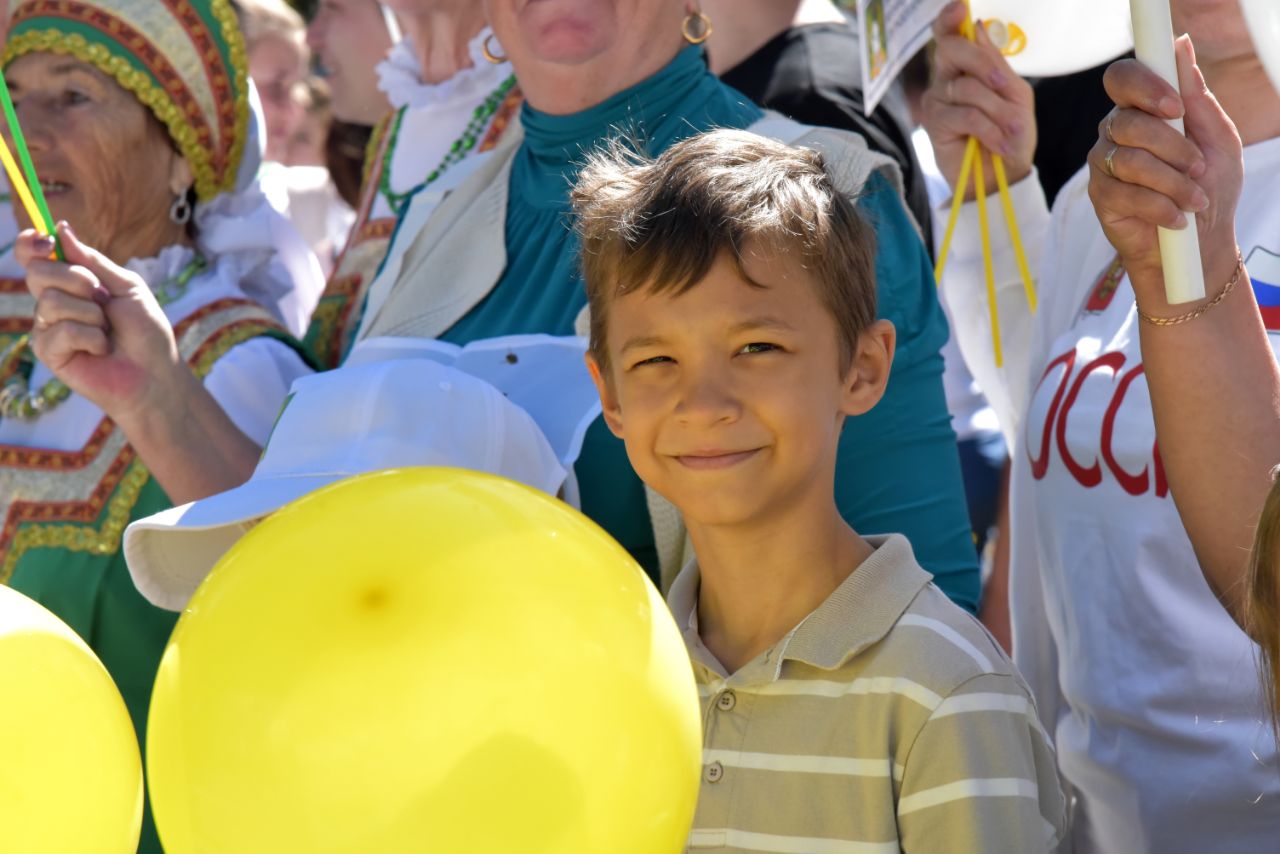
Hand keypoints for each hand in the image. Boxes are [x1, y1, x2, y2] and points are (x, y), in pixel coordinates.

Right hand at [15, 222, 185, 423]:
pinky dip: (90, 337)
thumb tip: (61, 229)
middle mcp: (53, 301)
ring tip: (107, 331)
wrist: (155, 373)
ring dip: (91, 314)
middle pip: (37, 272)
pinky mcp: (48, 351)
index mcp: (69, 282)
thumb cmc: (146, 332)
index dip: (30, 244)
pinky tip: (101, 349)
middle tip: (102, 298)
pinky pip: (61, 330)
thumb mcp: (127, 287)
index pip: (33, 256)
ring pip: (50, 301)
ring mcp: (47, 326)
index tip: (43, 239)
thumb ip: (93, 261)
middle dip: (77, 280)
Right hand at [921, 0, 1035, 197]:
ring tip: (1011, 132)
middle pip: (952, 49)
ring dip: (997, 111)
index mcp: (967, 66)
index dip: (949, 18)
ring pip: (967, 88)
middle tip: (1005, 86)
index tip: (959, 6)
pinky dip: (989, 129)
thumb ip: (996, 63)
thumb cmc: (1010, 135)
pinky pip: (965, 114)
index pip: (949, 34)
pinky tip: (1000, 143)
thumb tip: (975, 27)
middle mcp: (947, 78)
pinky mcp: (934, 124)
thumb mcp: (1015, 95)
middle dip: (983, 64)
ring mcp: (938, 100)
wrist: (1003, 176)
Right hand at [1086, 36, 1242, 311]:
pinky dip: (1159, 207)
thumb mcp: (1217, 138)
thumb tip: (1180, 47)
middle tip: (1199, 169)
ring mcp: (1103, 165)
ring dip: (1172, 182)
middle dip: (1173, 148)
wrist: (1199, 245)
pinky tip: (1176, 218)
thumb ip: (1197, 98)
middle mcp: (1115, 133)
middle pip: (1129, 122)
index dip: (1145, 87)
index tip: (1175, 108)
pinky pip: (1125, 194)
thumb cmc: (1209, 188)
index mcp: (1142, 111)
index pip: (1124, 79)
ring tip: (1195, 200)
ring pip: (1129, 160)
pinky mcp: (1100, 199)